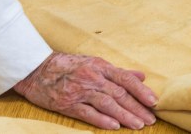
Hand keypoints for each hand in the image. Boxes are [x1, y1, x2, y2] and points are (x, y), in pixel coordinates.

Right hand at [14, 52, 156, 129]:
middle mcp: (92, 78)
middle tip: (150, 119)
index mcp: (100, 66)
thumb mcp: (95, 63)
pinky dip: (101, 120)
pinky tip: (114, 126)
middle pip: (119, 94)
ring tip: (138, 125)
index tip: (154, 101)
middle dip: (137, 108)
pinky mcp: (67, 104)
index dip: (141, 91)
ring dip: (124, 116)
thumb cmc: (67, 66)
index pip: (125, 79)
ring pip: (107, 104)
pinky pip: (87, 113)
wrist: (36, 69)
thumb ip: (119, 72)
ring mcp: (80, 91)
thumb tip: (142, 76)